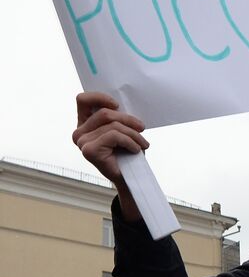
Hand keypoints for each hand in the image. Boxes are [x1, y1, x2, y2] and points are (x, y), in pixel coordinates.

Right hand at [73, 92, 147, 219]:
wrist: (130, 179)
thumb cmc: (126, 153)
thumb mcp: (122, 129)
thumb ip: (116, 116)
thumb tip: (120, 104)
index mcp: (84, 124)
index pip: (83, 100)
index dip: (100, 97)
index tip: (117, 105)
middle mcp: (79, 133)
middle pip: (105, 113)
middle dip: (128, 120)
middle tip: (142, 128)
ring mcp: (82, 142)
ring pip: (112, 125)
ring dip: (133, 134)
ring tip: (142, 143)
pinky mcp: (90, 151)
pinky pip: (114, 136)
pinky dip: (130, 142)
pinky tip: (136, 150)